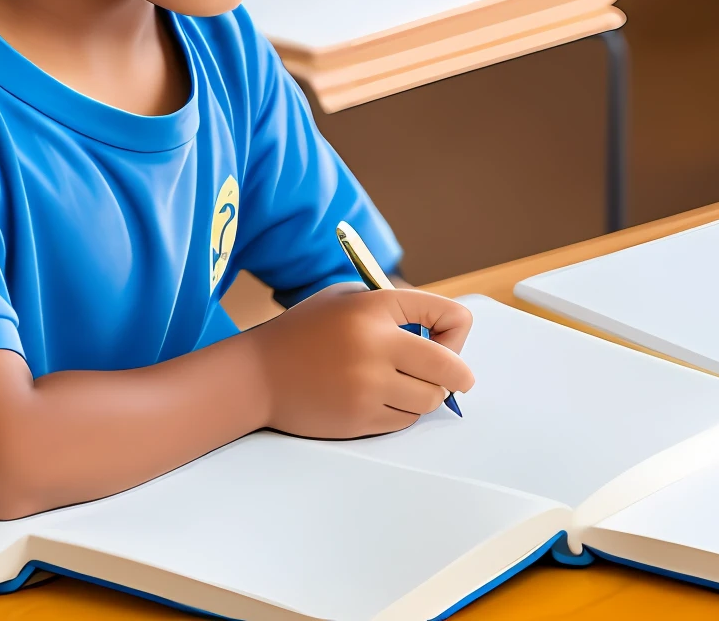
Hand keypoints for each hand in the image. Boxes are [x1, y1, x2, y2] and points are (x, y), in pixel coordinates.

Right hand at [241, 287, 474, 438]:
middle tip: (458, 378)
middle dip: (460, 374)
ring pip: (430, 399)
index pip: (448, 315)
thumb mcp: (347, 298)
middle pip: (450, 367)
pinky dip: (403, 412)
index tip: (447, 339)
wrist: (258, 375)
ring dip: (428, 394)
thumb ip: (393, 307)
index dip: (456, 330)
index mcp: (375, 307)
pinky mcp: (360, 419)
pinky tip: (383, 398)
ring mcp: (368, 386)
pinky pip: (404, 420)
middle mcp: (376, 346)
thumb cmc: (304, 332)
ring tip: (408, 384)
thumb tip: (441, 331)